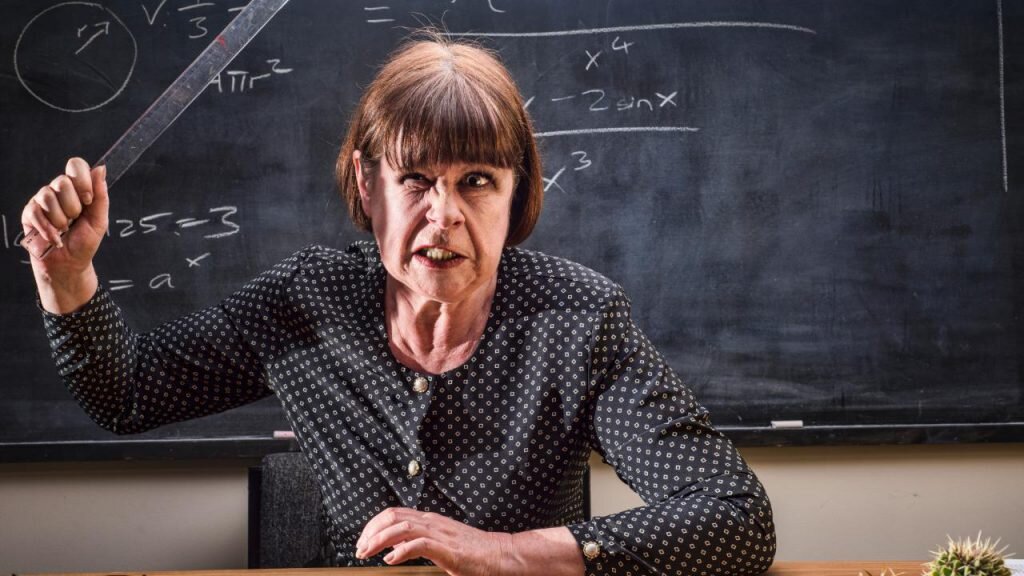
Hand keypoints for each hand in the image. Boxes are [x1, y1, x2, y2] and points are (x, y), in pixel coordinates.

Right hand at [23, 157, 109, 312]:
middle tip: (75, 220)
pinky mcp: (29, 213)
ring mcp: (42, 201)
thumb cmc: (84, 243)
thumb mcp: (99, 220)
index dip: (82, 180)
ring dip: (60, 219)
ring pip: (48, 196)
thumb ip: (101, 195)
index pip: (75, 165)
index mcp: (77, 189)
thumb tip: (101, 168)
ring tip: (64, 230)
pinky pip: (35, 212)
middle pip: (61, 181)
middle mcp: (58, 191)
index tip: (88, 200)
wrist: (68, 264)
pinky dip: (48, 229)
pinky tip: (55, 238)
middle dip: (72, 206)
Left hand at [355, 507, 517, 575]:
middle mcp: (432, 522)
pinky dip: (401, 551)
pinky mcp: (448, 549)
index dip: (373, 525)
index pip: (393, 513)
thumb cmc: (473, 552)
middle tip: (360, 549)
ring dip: (379, 540)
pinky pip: (419, 545)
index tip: (363, 542)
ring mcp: (440, 533)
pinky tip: (390, 560)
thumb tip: (394, 545)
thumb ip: (418, 540)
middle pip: (392, 516)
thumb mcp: (440, 543)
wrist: (500, 554)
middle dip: (370, 531)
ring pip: (401, 527)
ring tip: (367, 553)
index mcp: (429, 520)